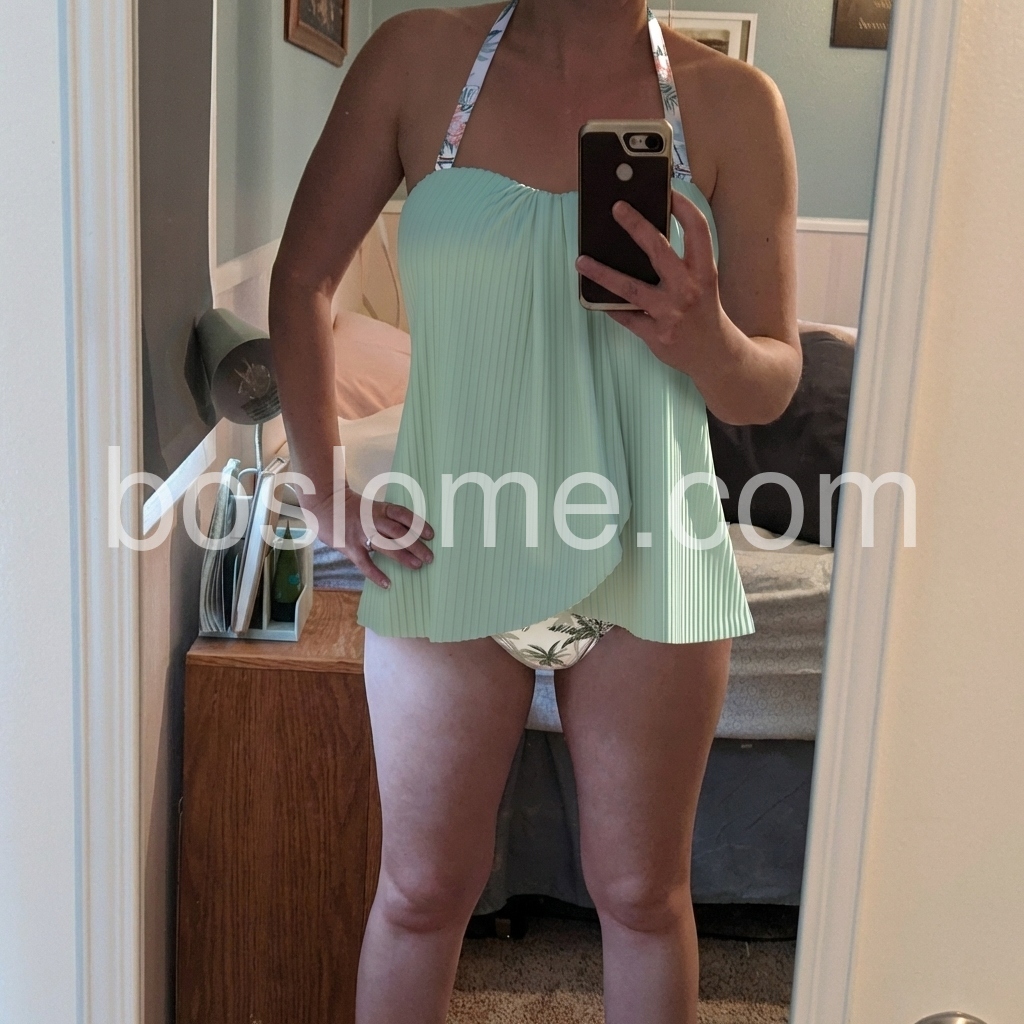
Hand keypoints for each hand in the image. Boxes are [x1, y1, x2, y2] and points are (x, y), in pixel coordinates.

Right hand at [304, 483, 433, 589]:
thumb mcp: (370, 507)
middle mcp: (372, 520)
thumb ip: (385, 518)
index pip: (403, 514)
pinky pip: (365, 563)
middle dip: (416, 545)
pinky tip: (387, 583)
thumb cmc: (350, 508)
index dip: (418, 524)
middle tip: (429, 557)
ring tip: (417, 566)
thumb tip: (406, 534)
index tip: (431, 535)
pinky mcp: (349, 546)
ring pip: (386, 545)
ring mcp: (360, 533)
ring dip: (403, 557)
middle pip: (398, 532)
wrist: (324, 504)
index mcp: (379, 508)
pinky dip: (376, 574)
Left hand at [575, 190, 735, 381]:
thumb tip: (643, 234)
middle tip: (616, 207)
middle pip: (659, 250)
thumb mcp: (703, 282)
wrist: (714, 354)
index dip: (683, 206)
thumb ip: (682, 261)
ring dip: (602, 273)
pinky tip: (591, 295)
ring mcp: (671, 314)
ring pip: (630, 288)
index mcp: (705, 271)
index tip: (667, 189)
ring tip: (581, 260)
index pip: (697, 230)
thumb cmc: (704, 312)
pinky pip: (625, 316)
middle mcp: (689, 289)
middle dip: (636, 226)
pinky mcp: (656, 334)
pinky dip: (608, 305)